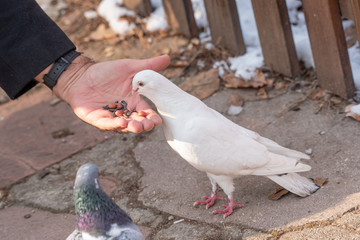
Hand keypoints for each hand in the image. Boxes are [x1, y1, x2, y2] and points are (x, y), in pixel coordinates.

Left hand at [52, 55, 169, 132]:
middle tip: (148, 126)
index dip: (152, 118)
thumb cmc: (106, 72)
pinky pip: (107, 124)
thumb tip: (168, 57)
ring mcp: (111, 117)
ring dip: (131, 127)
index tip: (158, 120)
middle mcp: (124, 112)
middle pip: (137, 122)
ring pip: (124, 125)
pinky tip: (121, 123)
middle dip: (143, 125)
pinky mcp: (97, 119)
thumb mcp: (129, 67)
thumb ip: (148, 65)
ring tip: (137, 127)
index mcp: (134, 102)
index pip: (146, 112)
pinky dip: (114, 125)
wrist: (81, 75)